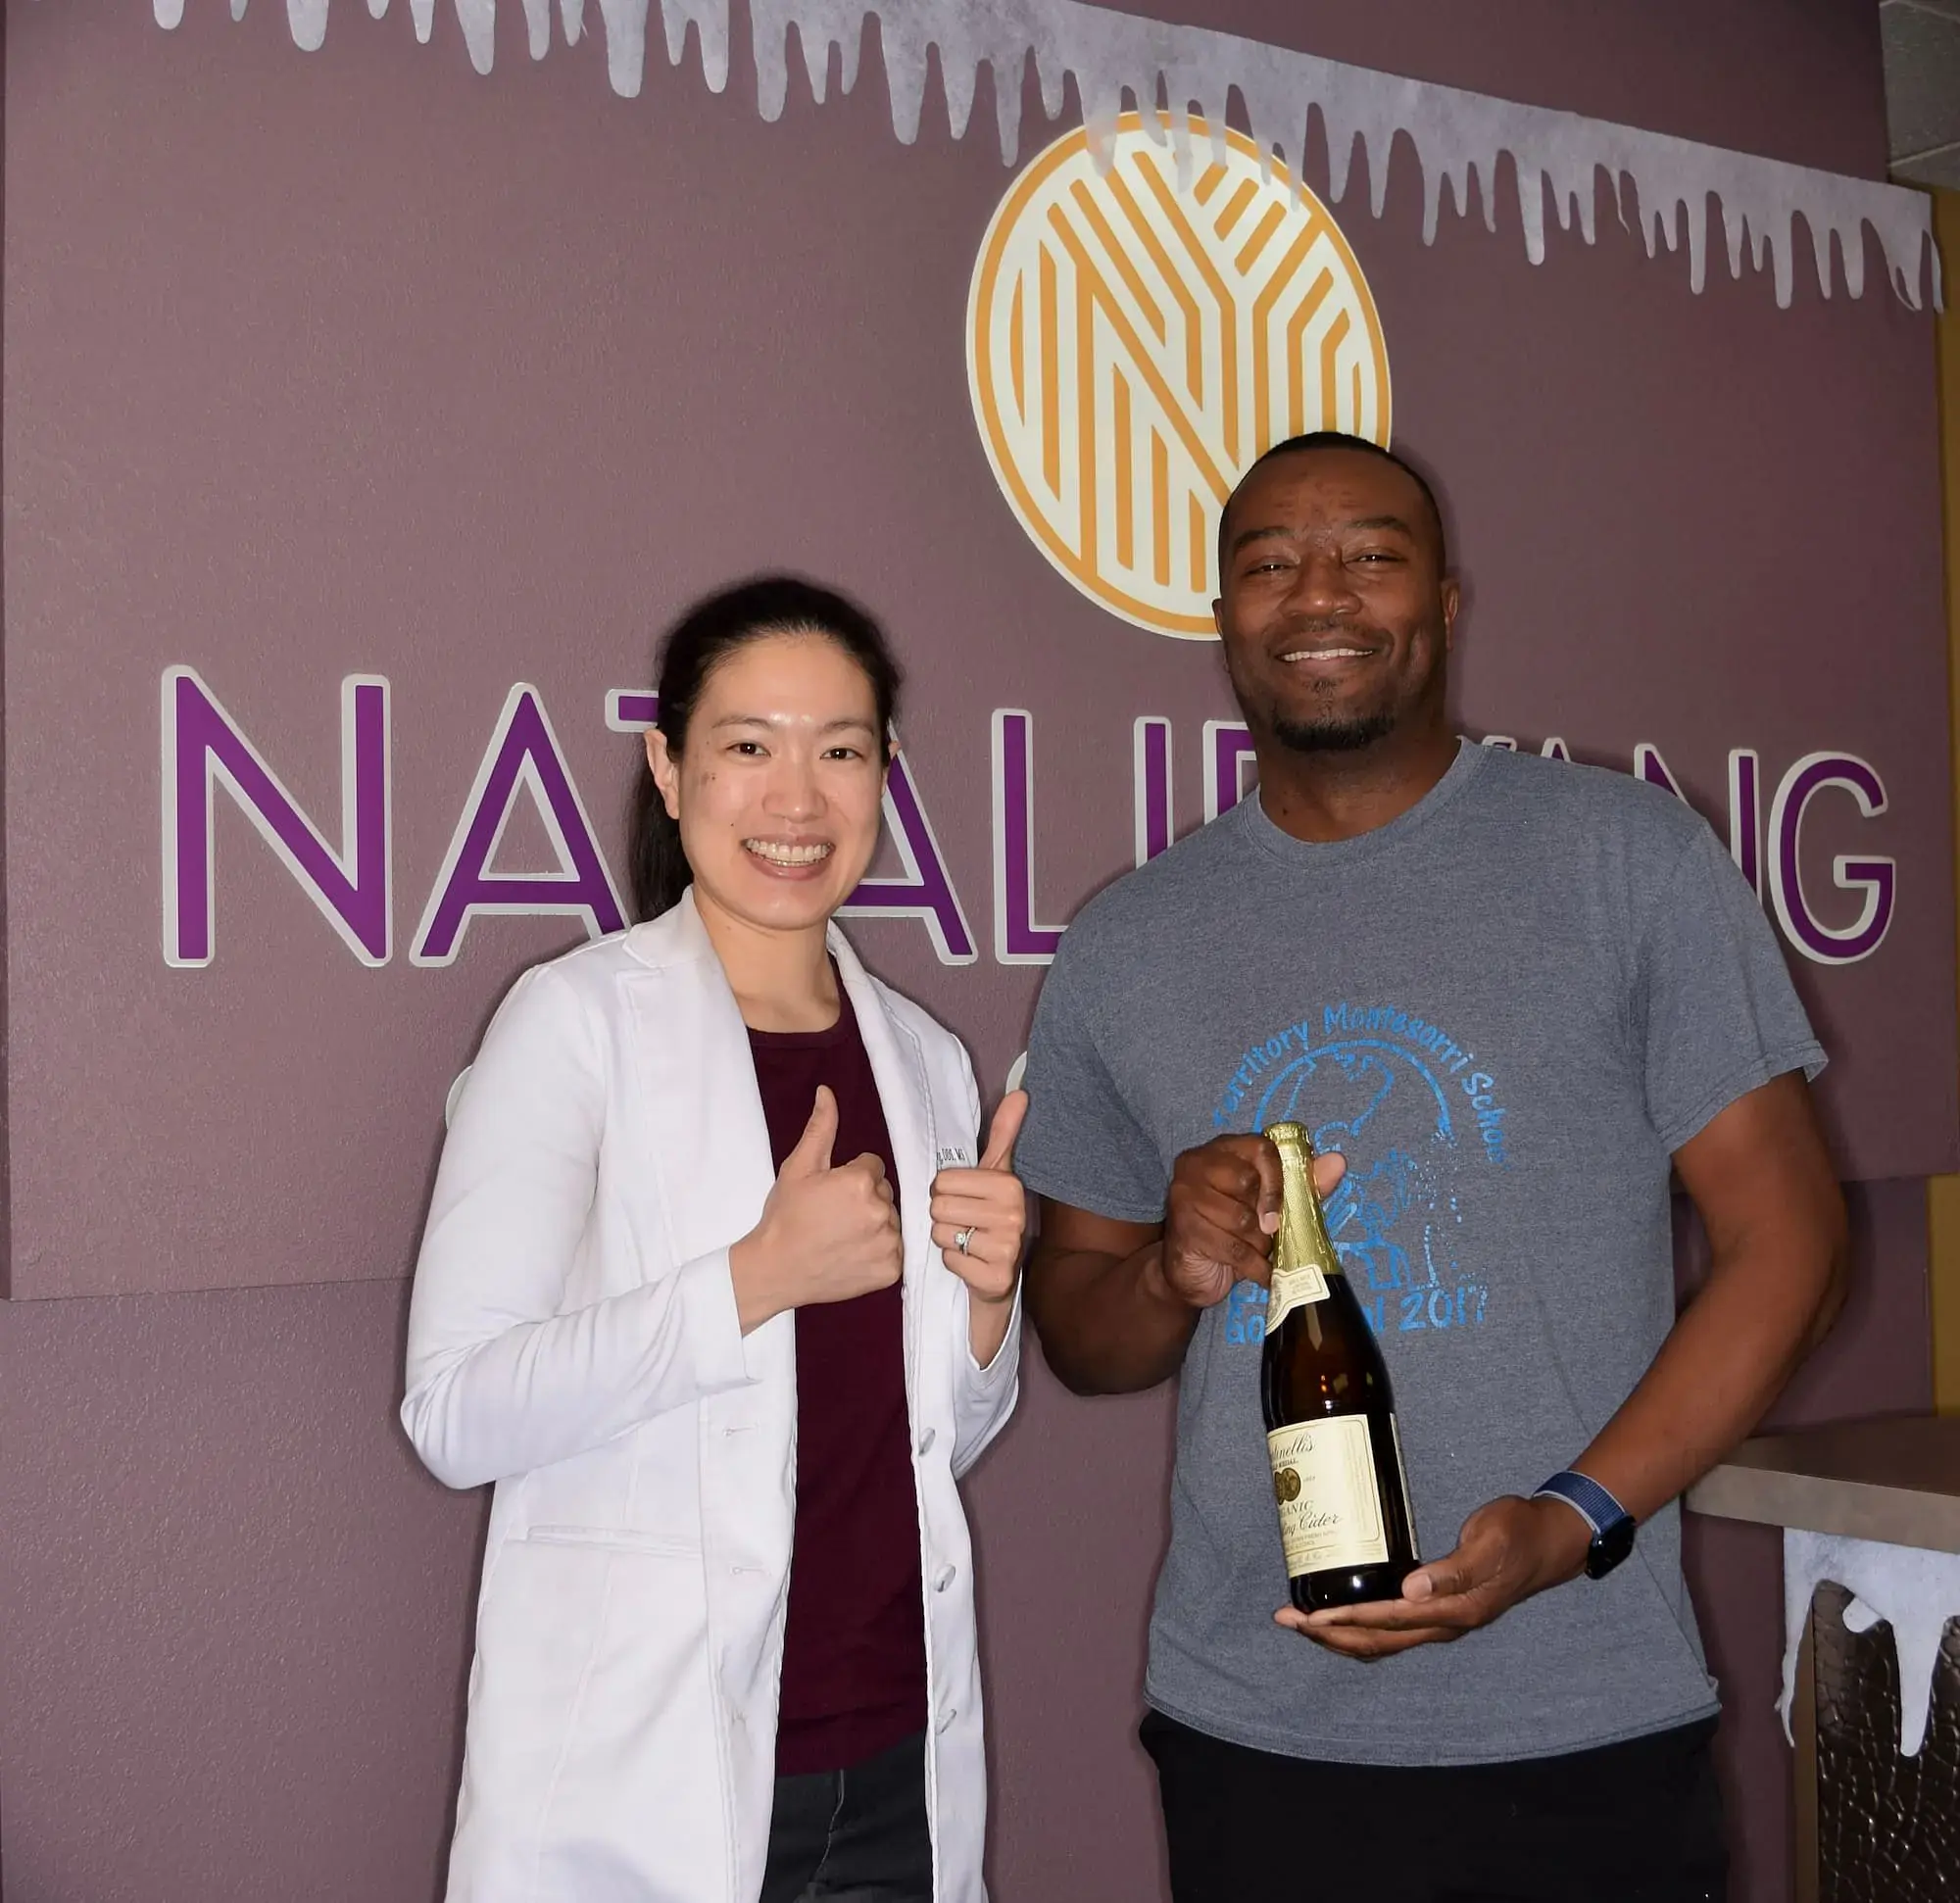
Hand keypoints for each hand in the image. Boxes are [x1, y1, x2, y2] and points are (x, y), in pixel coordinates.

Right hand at [730, 1086, 903, 1331]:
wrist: (775, 1270)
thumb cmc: (785, 1216)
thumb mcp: (798, 1167)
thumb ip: (820, 1128)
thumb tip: (827, 1092)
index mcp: (861, 1182)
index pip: (873, 1166)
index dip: (850, 1177)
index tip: (831, 1194)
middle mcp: (881, 1211)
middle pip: (884, 1193)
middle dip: (864, 1199)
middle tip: (834, 1215)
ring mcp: (888, 1243)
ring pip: (890, 1221)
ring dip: (873, 1225)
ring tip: (842, 1236)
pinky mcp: (890, 1269)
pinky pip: (894, 1251)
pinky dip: (878, 1252)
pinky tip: (852, 1254)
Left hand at [932, 1090, 1028, 1316]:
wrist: (998, 1276)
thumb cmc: (990, 1217)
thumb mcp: (996, 1174)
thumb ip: (1003, 1133)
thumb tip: (1020, 1092)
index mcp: (1010, 1185)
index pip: (942, 1180)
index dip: (945, 1192)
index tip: (964, 1200)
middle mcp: (1013, 1214)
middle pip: (938, 1206)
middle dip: (943, 1217)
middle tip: (963, 1223)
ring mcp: (1007, 1248)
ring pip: (940, 1233)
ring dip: (946, 1240)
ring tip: (966, 1241)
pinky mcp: (995, 1277)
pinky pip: (948, 1260)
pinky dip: (953, 1263)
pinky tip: (970, 1262)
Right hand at [1159, 1135, 1345, 1310]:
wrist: (1191, 1272)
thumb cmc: (1233, 1231)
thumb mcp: (1270, 1206)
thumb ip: (1303, 1183)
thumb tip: (1338, 1161)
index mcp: (1222, 1149)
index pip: (1260, 1148)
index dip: (1278, 1179)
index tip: (1283, 1209)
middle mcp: (1196, 1164)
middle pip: (1247, 1181)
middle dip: (1265, 1217)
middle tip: (1264, 1233)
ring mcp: (1185, 1195)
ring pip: (1241, 1219)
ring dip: (1259, 1244)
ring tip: (1255, 1250)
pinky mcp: (1184, 1229)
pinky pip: (1233, 1248)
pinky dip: (1255, 1267)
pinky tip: (1258, 1272)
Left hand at [1274, 1495, 1592, 1659]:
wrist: (1548, 1543)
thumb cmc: (1518, 1534)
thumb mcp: (1489, 1543)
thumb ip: (1454, 1569)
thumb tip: (1413, 1591)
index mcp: (1457, 1610)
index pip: (1390, 1621)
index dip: (1348, 1621)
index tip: (1312, 1618)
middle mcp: (1445, 1624)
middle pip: (1377, 1642)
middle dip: (1329, 1635)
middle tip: (1287, 1619)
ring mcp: (1442, 1621)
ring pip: (1382, 1641)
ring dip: (1340, 1636)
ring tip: (1301, 1622)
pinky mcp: (1439, 1611)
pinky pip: (1392, 1630)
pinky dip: (1361, 1628)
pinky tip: (1340, 1616)